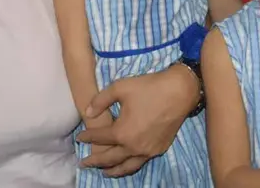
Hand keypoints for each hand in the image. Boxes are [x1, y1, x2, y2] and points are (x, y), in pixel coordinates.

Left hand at [75, 67, 196, 176]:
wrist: (179, 91)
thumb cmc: (148, 87)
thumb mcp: (120, 88)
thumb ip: (100, 101)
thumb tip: (88, 112)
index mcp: (122, 133)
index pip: (99, 138)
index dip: (87, 137)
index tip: (80, 138)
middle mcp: (133, 147)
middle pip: (110, 158)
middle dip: (95, 161)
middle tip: (84, 163)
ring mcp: (148, 151)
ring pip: (126, 166)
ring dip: (113, 170)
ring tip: (104, 172)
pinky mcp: (159, 149)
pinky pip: (140, 162)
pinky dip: (130, 165)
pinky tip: (127, 163)